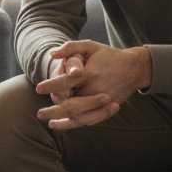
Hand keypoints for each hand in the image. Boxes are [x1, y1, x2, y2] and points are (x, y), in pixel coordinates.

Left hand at [34, 40, 150, 130]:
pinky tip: (67, 125)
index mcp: (90, 73)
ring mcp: (103, 102)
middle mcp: (97, 90)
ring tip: (51, 123)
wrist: (133, 68)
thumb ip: (70, 48)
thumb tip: (51, 53)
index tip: (38, 88)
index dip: (51, 85)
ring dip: (64, 121)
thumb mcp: (90, 46)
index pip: (67, 82)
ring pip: (81, 116)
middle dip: (54, 110)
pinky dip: (77, 124)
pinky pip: (91, 120)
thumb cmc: (108, 55)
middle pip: (72, 104)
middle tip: (39, 113)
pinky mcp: (108, 109)